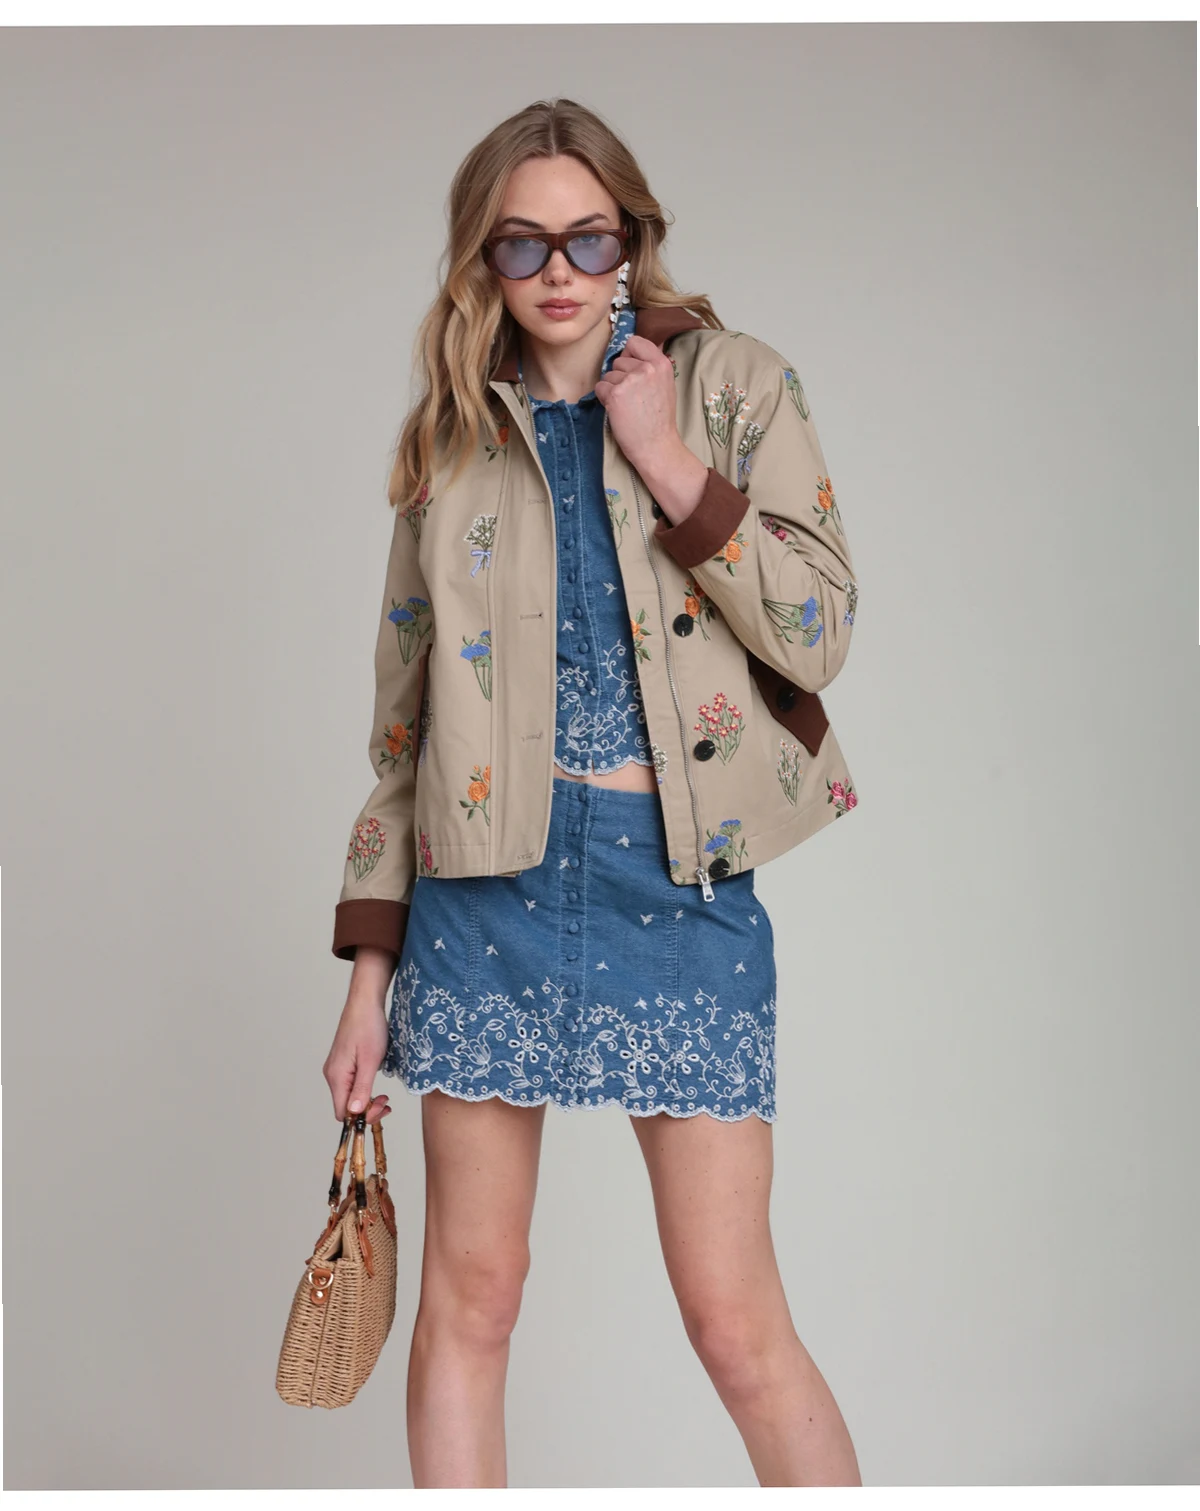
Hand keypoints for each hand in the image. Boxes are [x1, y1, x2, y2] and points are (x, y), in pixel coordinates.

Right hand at [323, 991, 392, 1124]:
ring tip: (384, 1095)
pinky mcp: (344, 1063)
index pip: (343, 1112)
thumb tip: (354, 1113)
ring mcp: (337, 1068)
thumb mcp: (370, 1061)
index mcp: (336, 1076)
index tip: (380, 1109)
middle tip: (386, 1102)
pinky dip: (364, 1088)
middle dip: (367, 1109)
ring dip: (367, 1099)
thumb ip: (362, 1088)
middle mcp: (332, 1075)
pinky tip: (376, 1083)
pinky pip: (351, 1084)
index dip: (361, 1117)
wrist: (365, 1002)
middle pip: (345, 1105)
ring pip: (349, 1096)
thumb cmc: (369, 1027)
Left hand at [594, 332, 681, 473]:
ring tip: (627, 406)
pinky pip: (600, 388)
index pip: (634, 342)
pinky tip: (618, 411)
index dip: (629, 354)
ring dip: (612, 389)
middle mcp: (646, 368)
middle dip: (620, 377)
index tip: (631, 369)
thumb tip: (631, 350)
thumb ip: (651, 366)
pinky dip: (604, 399)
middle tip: (633, 397)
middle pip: (618, 360)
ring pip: (608, 375)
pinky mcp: (615, 394)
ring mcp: (630, 380)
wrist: (656, 445)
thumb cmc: (659, 419)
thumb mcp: (665, 384)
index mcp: (661, 363)